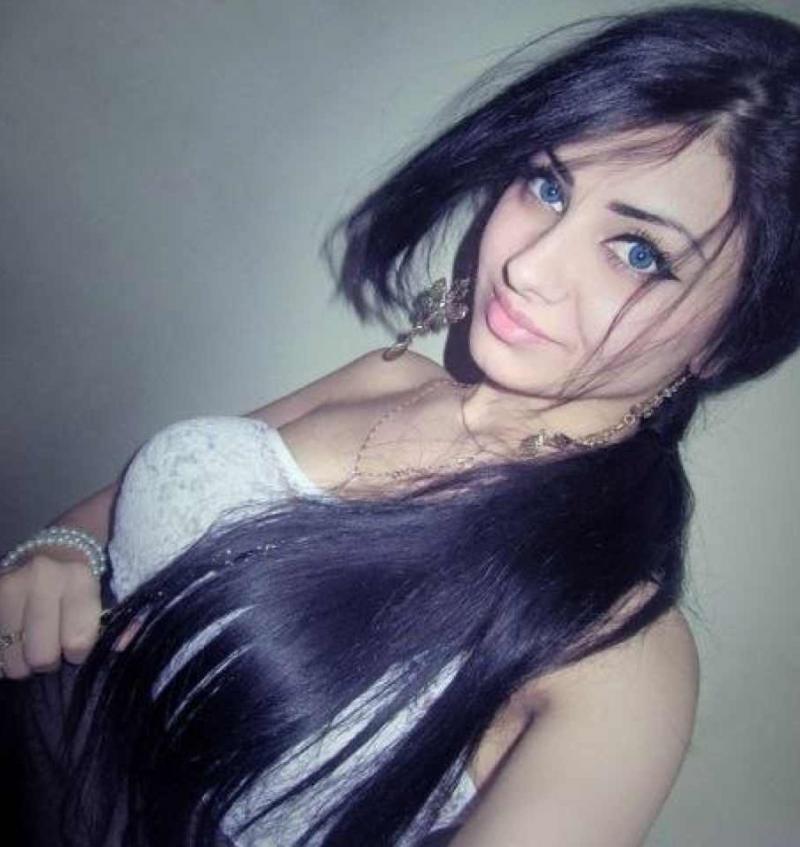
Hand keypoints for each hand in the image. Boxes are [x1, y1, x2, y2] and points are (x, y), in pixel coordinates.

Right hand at [0, 550, 102, 678]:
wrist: (55, 548)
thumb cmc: (82, 580)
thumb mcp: (103, 595)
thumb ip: (108, 626)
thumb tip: (112, 652)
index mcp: (78, 578)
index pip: (77, 642)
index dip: (78, 654)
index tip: (78, 648)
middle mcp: (41, 579)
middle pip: (41, 655)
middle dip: (48, 662)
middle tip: (52, 651)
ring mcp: (9, 586)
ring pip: (12, 657)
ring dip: (22, 661)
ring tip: (32, 645)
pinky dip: (4, 653)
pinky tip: (13, 642)